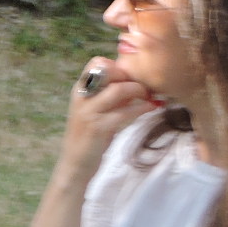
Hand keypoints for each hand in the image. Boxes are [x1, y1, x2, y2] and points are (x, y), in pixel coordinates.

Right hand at [58, 57, 153, 178]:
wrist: (75, 164)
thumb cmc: (89, 137)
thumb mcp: (97, 111)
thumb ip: (112, 97)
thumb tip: (137, 83)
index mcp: (81, 90)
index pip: (97, 62)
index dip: (118, 66)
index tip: (133, 77)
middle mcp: (82, 97)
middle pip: (109, 71)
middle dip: (132, 76)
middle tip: (148, 86)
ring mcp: (88, 112)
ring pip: (118, 90)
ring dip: (139, 91)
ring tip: (151, 97)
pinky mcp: (98, 128)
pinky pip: (125, 112)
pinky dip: (142, 108)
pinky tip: (152, 108)